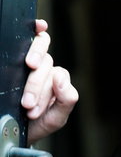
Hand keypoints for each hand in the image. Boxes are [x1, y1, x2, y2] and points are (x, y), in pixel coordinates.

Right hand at [22, 19, 78, 144]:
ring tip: (23, 92)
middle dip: (35, 87)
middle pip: (47, 64)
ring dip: (30, 75)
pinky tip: (39, 26)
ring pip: (38, 56)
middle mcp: (47, 70)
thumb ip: (66, 100)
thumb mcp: (56, 118)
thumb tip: (61, 77)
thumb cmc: (36, 124)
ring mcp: (33, 64)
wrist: (17, 130)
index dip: (44, 92)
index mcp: (57, 82)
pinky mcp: (18, 61)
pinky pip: (30, 39)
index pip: (57, 75)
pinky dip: (37, 30)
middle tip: (27, 105)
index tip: (32, 109)